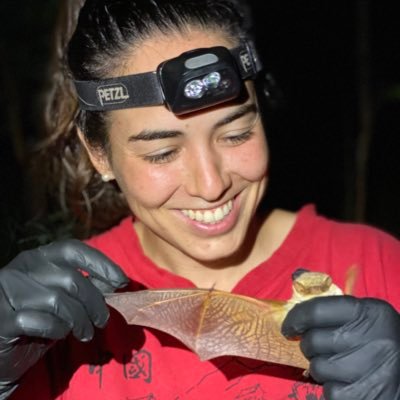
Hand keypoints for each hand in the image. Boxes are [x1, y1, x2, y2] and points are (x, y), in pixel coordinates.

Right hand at [0, 239, 128, 397]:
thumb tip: (118, 281)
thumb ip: (88, 285)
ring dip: (79, 320)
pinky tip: (60, 334)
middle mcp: (22, 268)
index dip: (101, 263)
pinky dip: (57, 330)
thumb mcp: (67, 298)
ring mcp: (8, 291)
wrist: (5, 351)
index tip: (121, 281)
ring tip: (86, 333)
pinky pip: (40, 322)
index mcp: (39, 257)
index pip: (73, 249)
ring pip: (57, 301)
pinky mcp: (2, 319)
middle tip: (102, 320)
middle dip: (94, 303)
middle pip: (71, 279)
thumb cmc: (41, 319)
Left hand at [282, 296, 399, 399]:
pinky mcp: (369, 397)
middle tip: (319, 347)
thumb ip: (328, 298)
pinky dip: (332, 389)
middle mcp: (375, 339)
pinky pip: (330, 392)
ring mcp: (374, 370)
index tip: (289, 327)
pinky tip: (346, 382)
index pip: (317, 310)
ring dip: (320, 368)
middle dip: (310, 345)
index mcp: (370, 313)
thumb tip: (297, 275)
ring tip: (336, 365)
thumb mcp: (362, 313)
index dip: (296, 318)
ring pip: (319, 368)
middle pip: (314, 341)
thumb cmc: (378, 339)